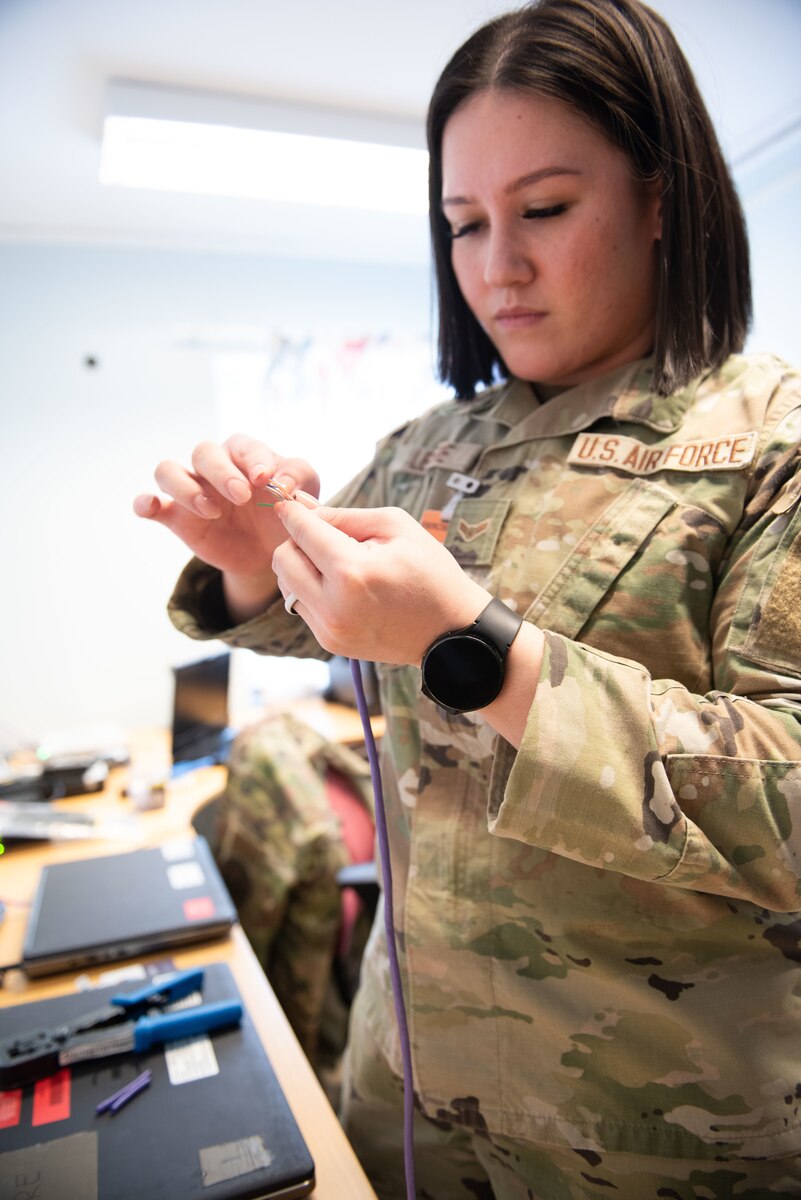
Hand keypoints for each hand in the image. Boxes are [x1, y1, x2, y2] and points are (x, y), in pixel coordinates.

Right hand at [133, 434, 319, 619]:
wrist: (270, 554)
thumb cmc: (286, 514)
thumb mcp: (304, 495)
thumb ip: (298, 479)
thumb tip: (281, 482)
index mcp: (245, 455)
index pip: (242, 446)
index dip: (253, 459)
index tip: (266, 479)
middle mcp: (214, 467)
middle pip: (202, 452)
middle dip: (221, 472)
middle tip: (242, 496)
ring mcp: (192, 490)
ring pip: (168, 470)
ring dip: (186, 487)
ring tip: (212, 511)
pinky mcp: (177, 517)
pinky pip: (149, 502)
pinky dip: (145, 502)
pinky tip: (151, 507)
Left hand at [272, 501, 490, 664]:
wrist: (450, 631)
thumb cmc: (430, 572)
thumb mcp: (396, 527)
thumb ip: (345, 516)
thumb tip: (304, 509)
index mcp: (351, 571)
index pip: (302, 531)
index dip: (292, 512)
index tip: (287, 503)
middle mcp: (333, 605)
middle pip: (283, 559)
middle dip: (297, 541)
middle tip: (322, 536)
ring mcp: (330, 628)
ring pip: (287, 585)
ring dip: (301, 568)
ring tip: (335, 563)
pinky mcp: (330, 642)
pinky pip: (301, 606)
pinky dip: (312, 591)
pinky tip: (341, 586)